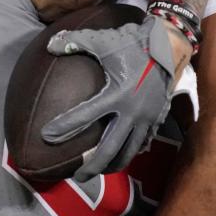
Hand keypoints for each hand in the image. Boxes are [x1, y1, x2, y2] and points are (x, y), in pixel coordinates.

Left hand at [41, 15, 177, 180]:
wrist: (169, 45)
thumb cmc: (133, 42)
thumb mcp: (103, 39)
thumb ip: (75, 41)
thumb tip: (50, 46)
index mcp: (118, 93)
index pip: (85, 115)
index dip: (65, 126)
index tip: (47, 136)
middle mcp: (133, 111)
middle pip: (109, 148)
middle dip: (91, 165)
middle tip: (77, 176)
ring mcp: (147, 117)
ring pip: (129, 151)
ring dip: (113, 165)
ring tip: (99, 173)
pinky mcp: (157, 118)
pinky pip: (143, 142)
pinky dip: (131, 153)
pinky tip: (121, 158)